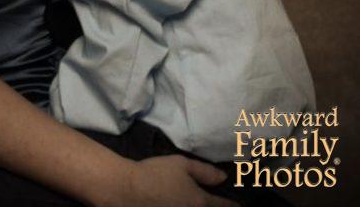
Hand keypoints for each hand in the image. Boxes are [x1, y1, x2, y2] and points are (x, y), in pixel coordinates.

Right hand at [115, 155, 231, 206]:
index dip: (232, 205)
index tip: (239, 206)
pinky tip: (184, 204)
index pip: (221, 205)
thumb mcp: (181, 164)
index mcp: (199, 201)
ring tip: (202, 204)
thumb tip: (223, 178)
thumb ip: (204, 171)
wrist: (129, 189)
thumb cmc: (156, 173)